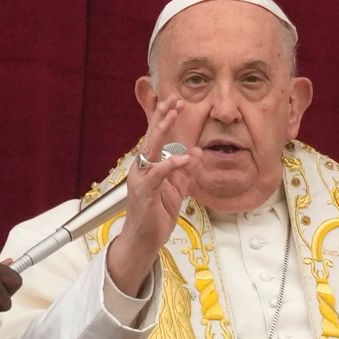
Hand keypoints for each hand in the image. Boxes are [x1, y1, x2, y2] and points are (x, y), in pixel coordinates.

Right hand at [105, 94, 205, 295]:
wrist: (145, 239)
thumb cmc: (157, 214)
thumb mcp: (177, 190)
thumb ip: (186, 171)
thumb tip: (198, 152)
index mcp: (150, 166)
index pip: (157, 137)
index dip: (165, 118)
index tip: (176, 102)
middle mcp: (143, 168)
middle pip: (152, 136)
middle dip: (162, 116)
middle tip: (174, 99)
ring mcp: (141, 179)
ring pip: (151, 148)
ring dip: (162, 130)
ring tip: (173, 115)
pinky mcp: (144, 192)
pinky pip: (158, 173)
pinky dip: (171, 164)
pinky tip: (184, 157)